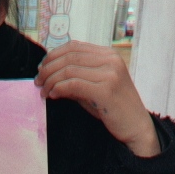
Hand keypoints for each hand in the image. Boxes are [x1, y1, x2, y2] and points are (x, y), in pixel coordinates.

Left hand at [35, 40, 160, 156]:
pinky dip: (59, 89)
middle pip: (69, 57)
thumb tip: (46, 71)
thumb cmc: (112, 107)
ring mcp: (110, 74)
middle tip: (38, 81)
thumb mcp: (93, 86)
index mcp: (108, 54)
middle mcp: (111, 60)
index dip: (53, 55)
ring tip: (43, 91)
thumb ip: (75, 76)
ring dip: (50, 80)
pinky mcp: (106, 90)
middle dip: (48, 69)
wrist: (136, 127)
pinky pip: (73, 84)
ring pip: (69, 70)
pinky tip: (53, 95)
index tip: (41, 68)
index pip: (74, 46)